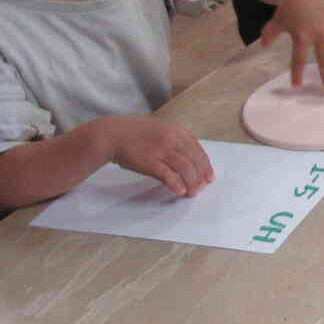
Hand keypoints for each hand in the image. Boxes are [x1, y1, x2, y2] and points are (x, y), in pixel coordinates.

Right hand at [93, 116, 213, 198]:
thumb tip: (189, 161)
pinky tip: (180, 191)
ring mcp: (161, 149)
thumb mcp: (161, 130)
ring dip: (192, 182)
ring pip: (185, 168)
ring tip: (192, 193)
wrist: (113, 134)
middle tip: (203, 188)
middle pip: (194, 159)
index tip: (210, 177)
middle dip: (201, 176)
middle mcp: (172, 138)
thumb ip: (176, 142)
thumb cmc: (136, 134)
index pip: (198, 150)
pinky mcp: (149, 161)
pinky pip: (167, 174)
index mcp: (177, 131)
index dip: (206, 165)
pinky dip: (177, 183)